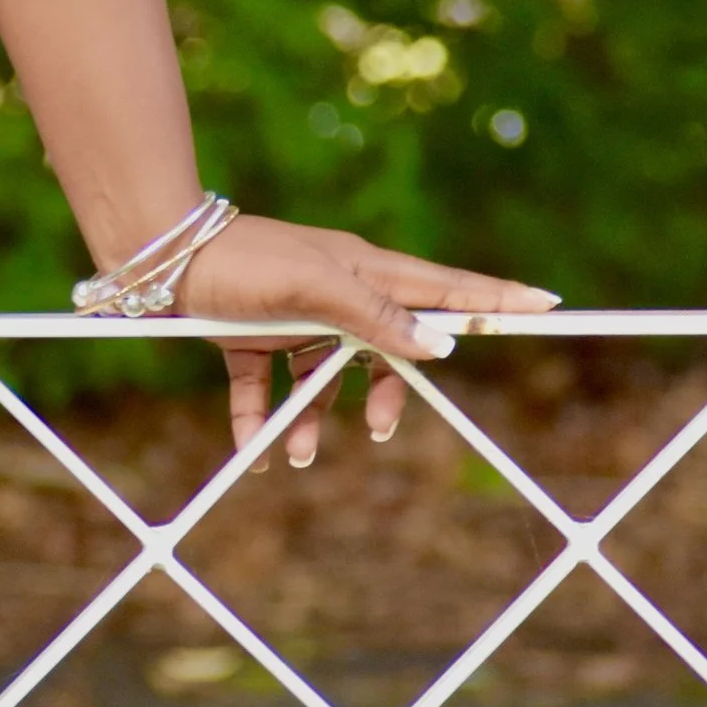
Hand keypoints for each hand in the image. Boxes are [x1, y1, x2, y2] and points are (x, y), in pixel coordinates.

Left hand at [177, 212, 557, 471]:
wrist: (159, 253)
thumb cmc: (241, 259)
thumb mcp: (312, 287)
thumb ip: (374, 316)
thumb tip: (440, 344)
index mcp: (362, 269)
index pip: (443, 287)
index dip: (494, 300)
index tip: (547, 305)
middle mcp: (335, 291)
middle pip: (385, 347)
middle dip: (384, 393)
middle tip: (376, 430)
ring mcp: (293, 313)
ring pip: (323, 376)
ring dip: (312, 418)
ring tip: (297, 453)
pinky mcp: (251, 333)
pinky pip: (266, 384)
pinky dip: (260, 417)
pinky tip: (251, 448)